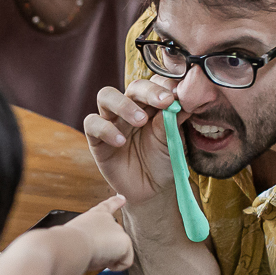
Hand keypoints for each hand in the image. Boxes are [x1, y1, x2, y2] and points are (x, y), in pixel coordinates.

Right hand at [62, 195, 133, 274]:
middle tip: (90, 252)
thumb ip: (88, 237)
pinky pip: (125, 262)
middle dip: (106, 249)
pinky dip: (115, 266)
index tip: (123, 198)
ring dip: (108, 257)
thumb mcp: (76, 234)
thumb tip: (96, 252)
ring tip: (94, 254)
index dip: (116, 202)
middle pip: (114, 239)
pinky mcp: (125, 242)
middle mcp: (109, 220)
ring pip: (119, 252)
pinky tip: (104, 261)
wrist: (70, 245)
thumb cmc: (67, 243)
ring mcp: (119, 230)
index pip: (107, 206)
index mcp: (95, 215)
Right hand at [83, 75, 184, 205]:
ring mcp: (111, 122)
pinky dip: (105, 129)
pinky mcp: (96, 139)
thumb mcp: (174, 140)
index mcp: (151, 105)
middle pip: (133, 87)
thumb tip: (183, 97)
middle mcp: (130, 108)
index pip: (154, 83)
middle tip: (165, 102)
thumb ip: (174, 119)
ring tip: (140, 121)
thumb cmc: (163, 161)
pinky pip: (92, 124)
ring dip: (124, 105)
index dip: (165, 85)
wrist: (151, 191)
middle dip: (149, 91)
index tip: (179, 94)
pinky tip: (120, 142)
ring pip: (106, 96)